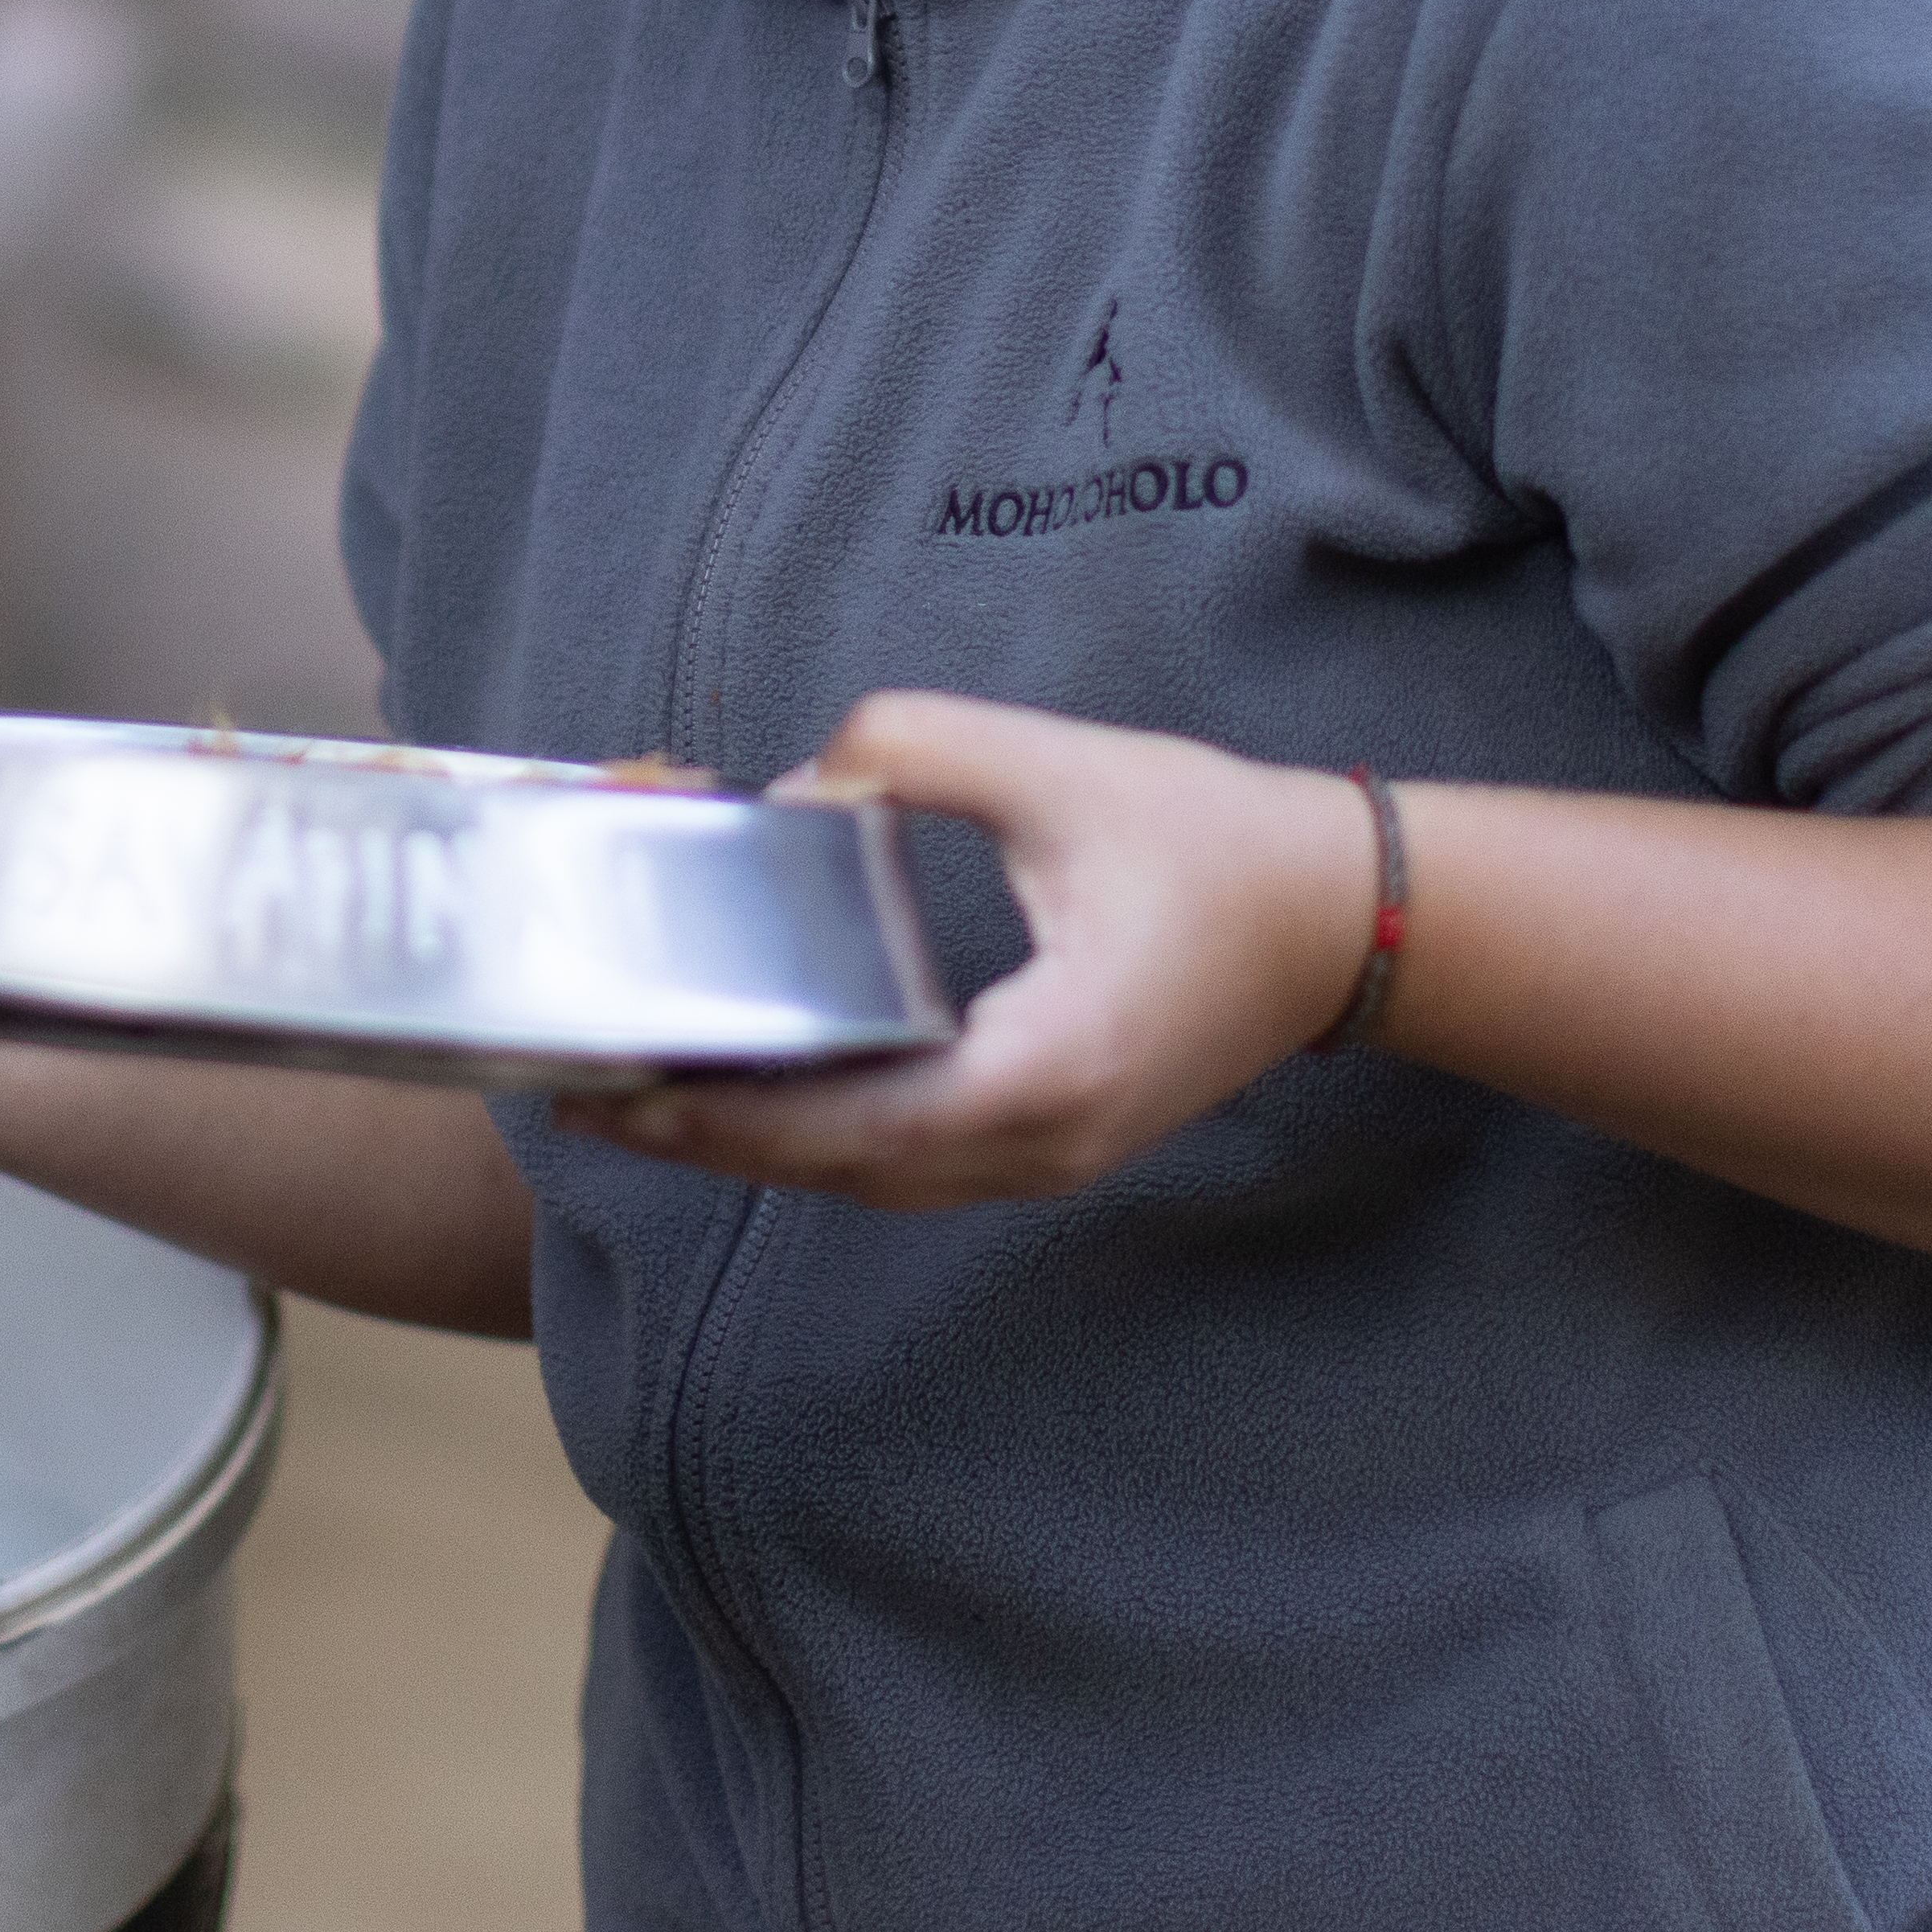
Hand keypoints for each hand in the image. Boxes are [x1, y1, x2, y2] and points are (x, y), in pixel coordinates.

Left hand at [561, 691, 1374, 1210]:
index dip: (724, 1116)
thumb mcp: (1053, 766)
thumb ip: (906, 752)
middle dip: (710, 1138)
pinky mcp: (1054, 1142)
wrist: (1344, 917)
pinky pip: (911, 1163)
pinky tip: (761, 1091)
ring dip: (761, 1146)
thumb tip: (792, 792)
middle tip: (587, 1094)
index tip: (620, 1088)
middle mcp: (1041, 1143)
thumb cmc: (1213, 842)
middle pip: (839, 1169)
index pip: (847, 1119)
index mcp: (1042, 1066)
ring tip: (647, 1097)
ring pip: (871, 1179)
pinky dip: (825, 1138)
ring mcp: (1051, 1160)